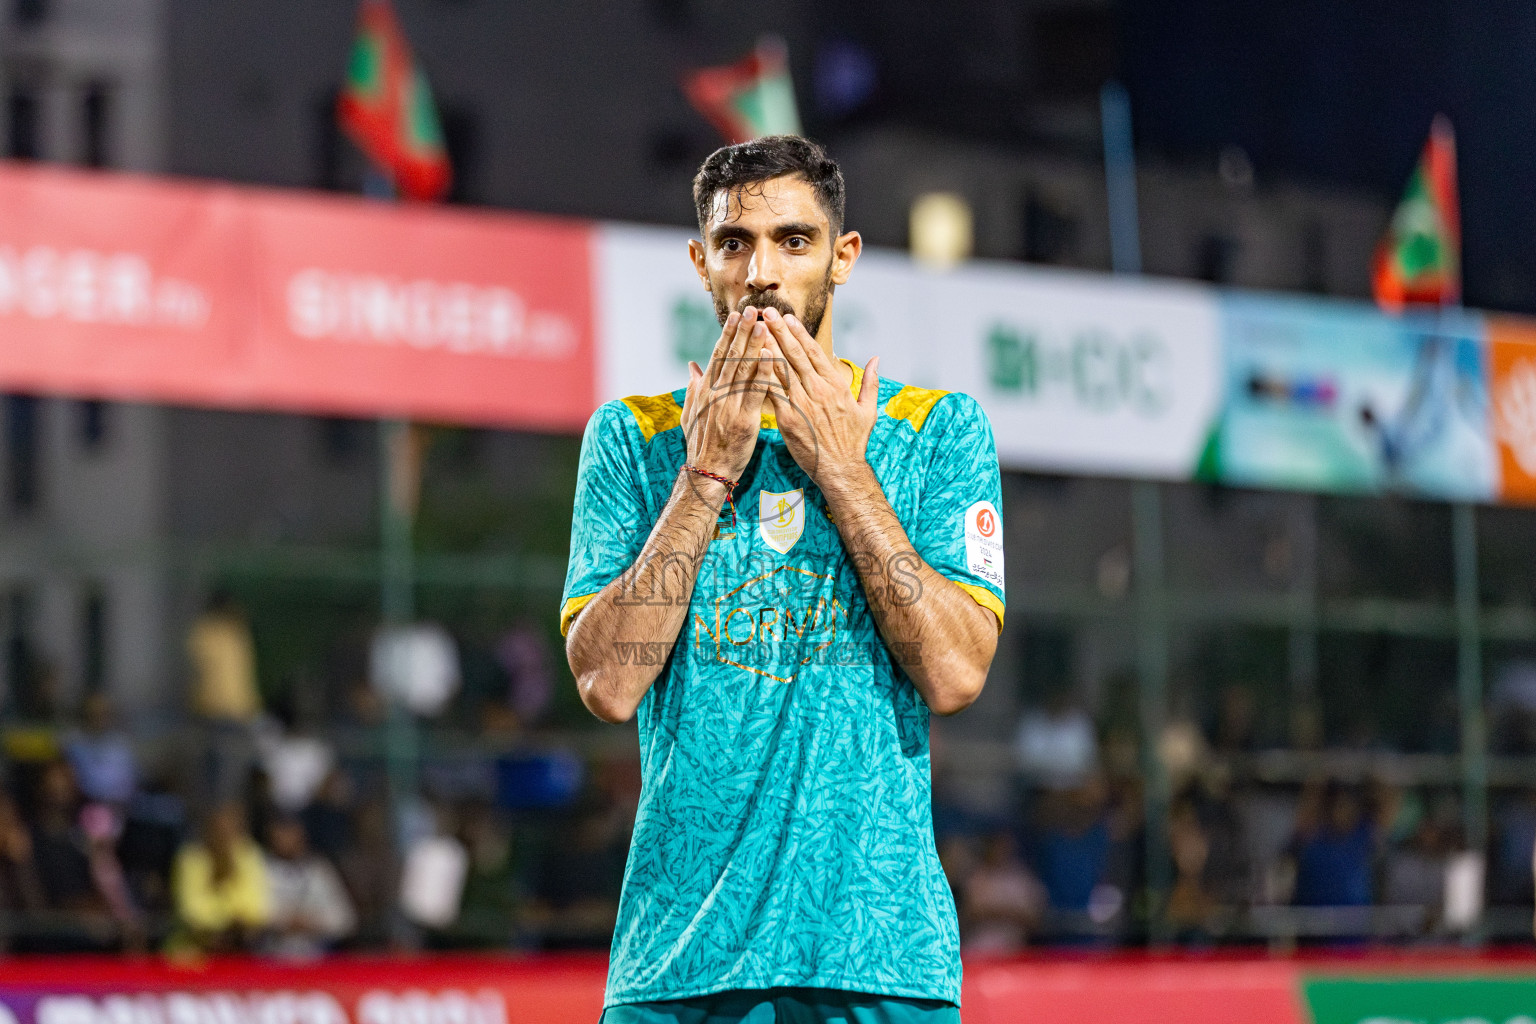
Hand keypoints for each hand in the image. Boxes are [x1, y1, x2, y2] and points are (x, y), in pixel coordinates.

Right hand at [681, 307, 774, 480]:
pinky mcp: (745, 419)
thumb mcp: (691, 414)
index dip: (728, 334)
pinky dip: (764, 372)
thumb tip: (692, 367)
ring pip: (744, 369)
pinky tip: (772, 356)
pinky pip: (757, 391)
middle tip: (752, 310)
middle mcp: (717, 393)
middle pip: (731, 356)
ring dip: (754, 344)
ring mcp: (730, 405)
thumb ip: (694, 388)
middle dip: (742, 331)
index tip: (735, 315)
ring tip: (764, 324)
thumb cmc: (702, 444)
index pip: (718, 355)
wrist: (707, 472)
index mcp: (706, 390)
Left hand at [760, 306, 878, 492]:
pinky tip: (754, 359)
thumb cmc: (854, 442)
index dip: (800, 333)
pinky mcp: (789, 418)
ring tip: (756, 329)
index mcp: (836, 385)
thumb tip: (876, 358)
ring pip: (783, 368)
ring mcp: (803, 403)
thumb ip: (870, 382)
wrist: (841, 469)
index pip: (815, 353)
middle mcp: (819, 390)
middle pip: (796, 354)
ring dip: (769, 346)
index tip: (788, 318)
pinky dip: (764, 374)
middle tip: (767, 312)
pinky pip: (774, 391)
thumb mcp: (869, 410)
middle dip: (780, 331)